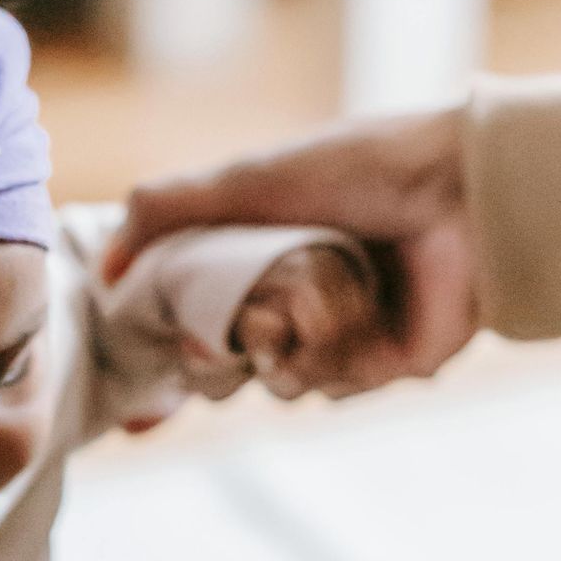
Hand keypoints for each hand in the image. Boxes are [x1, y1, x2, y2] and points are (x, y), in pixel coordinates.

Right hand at [108, 109, 479, 392]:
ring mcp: (344, 335)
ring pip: (278, 385)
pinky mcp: (388, 365)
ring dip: (283, 354)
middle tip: (240, 334)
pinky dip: (330, 361)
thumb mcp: (245, 177)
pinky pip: (333, 391)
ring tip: (307, 312)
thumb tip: (102, 270)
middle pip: (232, 367)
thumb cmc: (356, 169)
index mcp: (265, 255)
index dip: (181, 336)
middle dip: (224, 358)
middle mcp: (301, 299)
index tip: (178, 334)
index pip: (201, 318)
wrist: (457, 191)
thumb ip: (163, 210)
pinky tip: (352, 321)